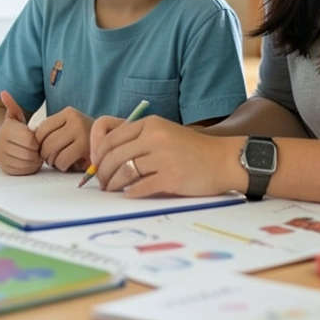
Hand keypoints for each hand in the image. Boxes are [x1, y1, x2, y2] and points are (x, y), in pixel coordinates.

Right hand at [0, 90, 42, 175]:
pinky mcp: (6, 169)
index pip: (30, 140)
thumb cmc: (13, 129)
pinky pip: (26, 171)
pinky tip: (31, 159)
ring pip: (29, 163)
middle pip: (31, 152)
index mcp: (6, 130)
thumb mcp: (14, 115)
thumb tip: (3, 92)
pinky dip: (32, 166)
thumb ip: (12, 104)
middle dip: (38, 150)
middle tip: (38, 146)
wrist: (0, 144)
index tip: (37, 137)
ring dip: (36, 159)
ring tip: (35, 152)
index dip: (38, 139)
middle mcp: (2, 145)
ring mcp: (3, 158)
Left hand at [34, 106, 93, 171]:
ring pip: (52, 151)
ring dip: (53, 161)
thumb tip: (31, 139)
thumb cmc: (87, 140)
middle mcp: (75, 120)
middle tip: (51, 158)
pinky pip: (63, 160)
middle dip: (45, 154)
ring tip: (60, 161)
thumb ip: (53, 130)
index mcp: (69, 113)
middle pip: (46, 141)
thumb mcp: (69, 128)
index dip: (38, 142)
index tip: (44, 149)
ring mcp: (82, 133)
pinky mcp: (86, 148)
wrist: (113, 143)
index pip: (41, 128)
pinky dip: (62, 166)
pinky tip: (69, 164)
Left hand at [89, 115, 243, 196]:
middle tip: (100, 182)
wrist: (223, 160)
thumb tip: (106, 157)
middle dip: (101, 172)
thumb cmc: (191, 150)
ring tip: (111, 189)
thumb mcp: (164, 133)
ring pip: (124, 172)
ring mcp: (163, 157)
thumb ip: (139, 140)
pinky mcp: (171, 178)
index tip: (95, 165)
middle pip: (114, 156)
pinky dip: (130, 193)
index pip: (111, 137)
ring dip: (113, 184)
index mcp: (150, 124)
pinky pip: (140, 187)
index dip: (97, 154)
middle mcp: (155, 137)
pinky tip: (128, 195)